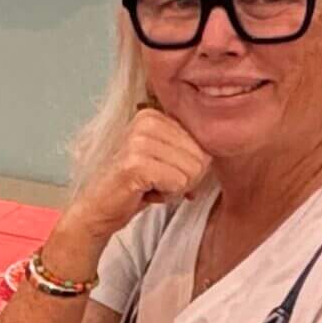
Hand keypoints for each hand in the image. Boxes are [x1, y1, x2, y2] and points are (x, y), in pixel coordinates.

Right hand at [63, 107, 211, 243]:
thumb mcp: (164, 157)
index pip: (202, 144)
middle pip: (200, 157)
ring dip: (174, 188)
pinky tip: (144, 192)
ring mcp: (138, 141)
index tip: (162, 171)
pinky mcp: (135, 164)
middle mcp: (145, 121)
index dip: (189, 166)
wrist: (99, 207)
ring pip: (192, 171)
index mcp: (153, 115)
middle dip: (184, 179)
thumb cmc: (136, 185)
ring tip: (150, 186)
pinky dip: (166, 195)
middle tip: (157, 182)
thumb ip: (189, 148)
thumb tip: (223, 147)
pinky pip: (178, 183)